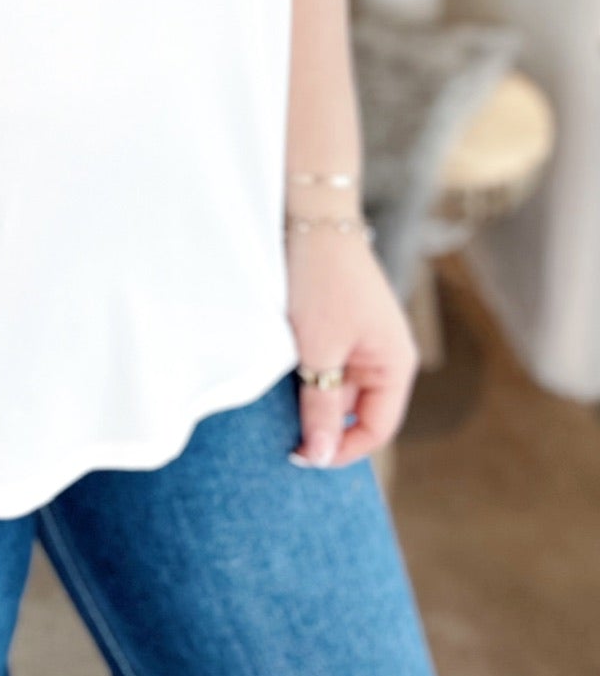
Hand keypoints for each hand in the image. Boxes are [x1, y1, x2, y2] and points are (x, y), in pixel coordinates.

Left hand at [285, 227, 420, 468]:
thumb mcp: (318, 351)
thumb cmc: (321, 283)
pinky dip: (307, 368)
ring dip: (310, 392)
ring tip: (279, 389)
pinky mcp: (344, 324)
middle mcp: (387, 355)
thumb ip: (322, 407)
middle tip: (281, 425)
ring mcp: (366, 338)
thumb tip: (321, 456)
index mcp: (396, 365)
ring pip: (338, 386)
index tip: (301, 456)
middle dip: (321, 418)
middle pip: (356, 409)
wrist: (311, 218)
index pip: (376, 429)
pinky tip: (282, 365)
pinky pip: (329, 361)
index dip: (340, 449)